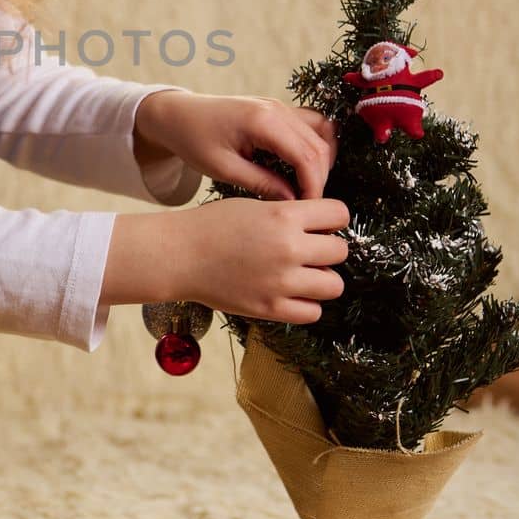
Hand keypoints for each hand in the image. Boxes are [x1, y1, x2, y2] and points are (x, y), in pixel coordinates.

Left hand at [134, 90, 337, 200]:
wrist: (177, 115)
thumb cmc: (193, 140)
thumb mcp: (223, 169)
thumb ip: (261, 183)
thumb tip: (293, 201)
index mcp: (263, 121)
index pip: (306, 157)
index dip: (313, 186)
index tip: (308, 209)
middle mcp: (277, 108)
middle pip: (318, 146)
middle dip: (319, 178)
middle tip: (306, 205)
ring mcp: (279, 105)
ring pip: (321, 133)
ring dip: (321, 162)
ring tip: (306, 187)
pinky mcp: (277, 109)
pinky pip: (310, 124)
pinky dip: (315, 145)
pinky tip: (303, 168)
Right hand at [165, 196, 350, 322]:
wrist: (178, 255)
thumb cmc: (211, 226)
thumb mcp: (253, 205)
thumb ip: (289, 214)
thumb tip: (322, 228)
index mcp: (284, 216)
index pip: (340, 214)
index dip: (332, 218)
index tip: (320, 224)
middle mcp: (289, 248)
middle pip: (340, 250)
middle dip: (327, 249)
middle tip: (307, 250)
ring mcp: (281, 282)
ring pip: (334, 285)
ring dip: (322, 279)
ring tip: (300, 274)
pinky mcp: (270, 308)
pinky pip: (313, 312)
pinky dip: (306, 304)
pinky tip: (289, 293)